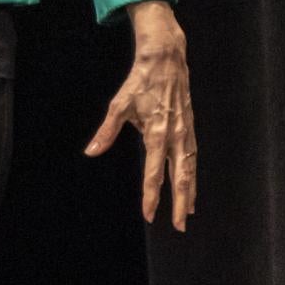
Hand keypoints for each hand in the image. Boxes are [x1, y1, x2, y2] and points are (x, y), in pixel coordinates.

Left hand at [85, 0, 196, 230]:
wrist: (166, 59)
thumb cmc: (141, 82)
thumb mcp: (119, 105)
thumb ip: (107, 131)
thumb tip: (91, 151)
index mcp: (156, 132)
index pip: (154, 172)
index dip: (151, 196)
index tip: (149, 214)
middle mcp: (175, 135)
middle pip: (180, 177)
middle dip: (179, 203)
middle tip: (179, 226)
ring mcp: (186, 132)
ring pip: (190, 169)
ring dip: (190, 192)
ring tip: (188, 213)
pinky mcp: (191, 127)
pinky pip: (194, 156)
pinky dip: (194, 174)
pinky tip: (192, 186)